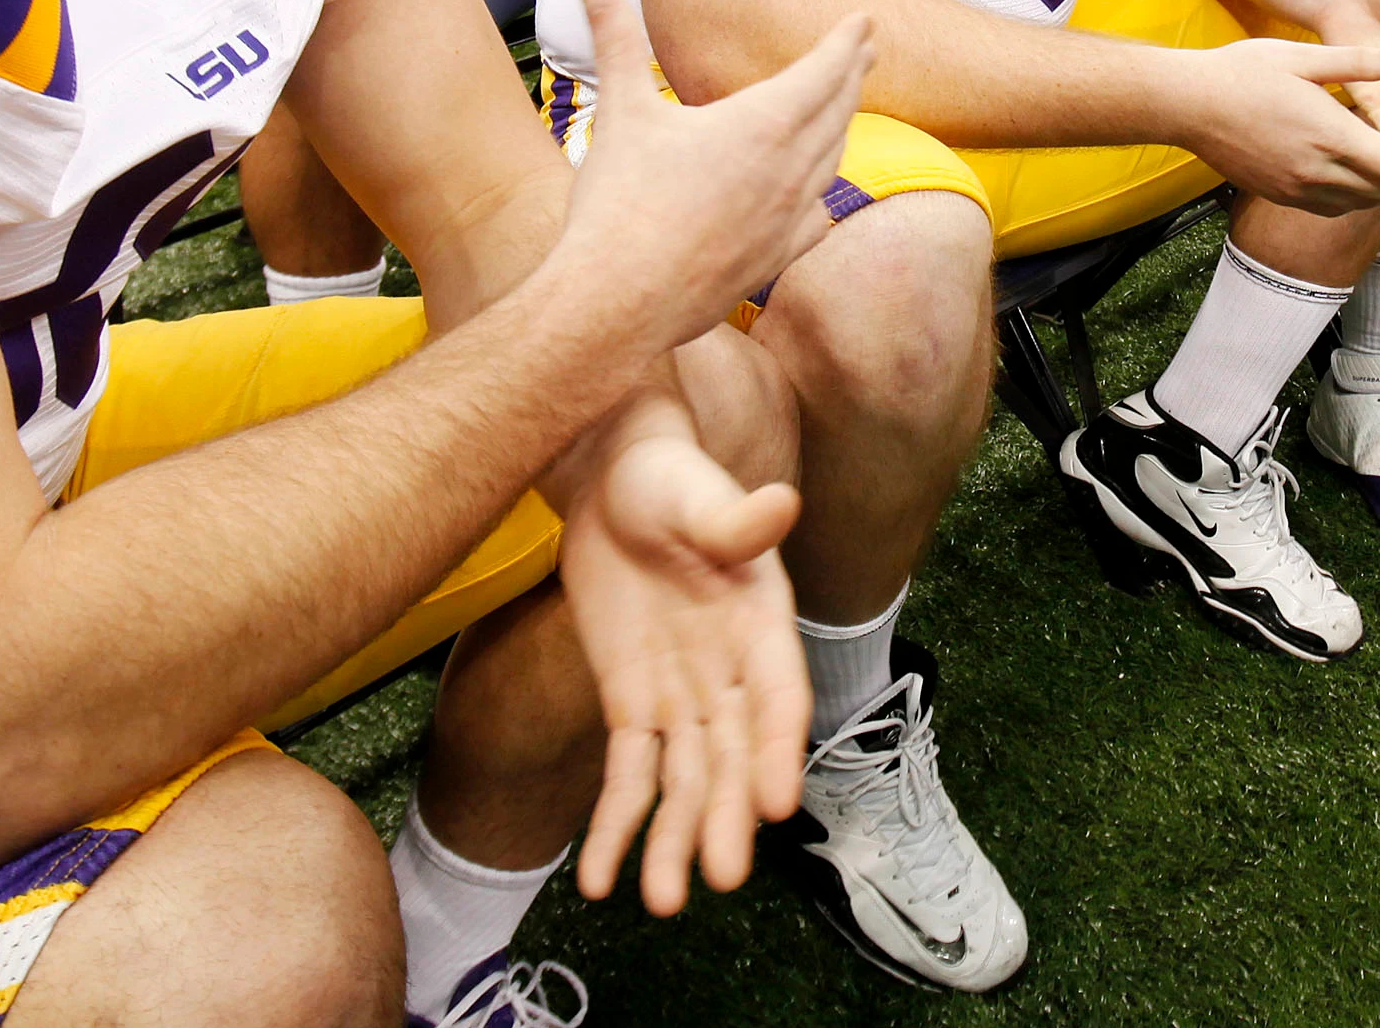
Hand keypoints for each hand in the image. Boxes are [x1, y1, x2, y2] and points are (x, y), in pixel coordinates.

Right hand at [553, 0, 870, 347]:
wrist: (622, 300)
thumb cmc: (620, 202)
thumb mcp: (621, 110)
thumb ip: (616, 42)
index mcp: (760, 125)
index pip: (822, 72)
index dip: (845, 43)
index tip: (864, 22)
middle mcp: (789, 170)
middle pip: (837, 112)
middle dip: (852, 76)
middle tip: (866, 51)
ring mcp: (788, 219)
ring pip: (832, 162)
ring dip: (843, 128)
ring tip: (845, 110)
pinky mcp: (776, 259)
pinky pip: (817, 218)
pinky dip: (826, 195)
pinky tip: (825, 199)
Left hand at [568, 427, 806, 915]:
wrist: (607, 479)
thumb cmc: (665, 476)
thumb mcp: (693, 490)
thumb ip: (732, 516)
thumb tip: (779, 505)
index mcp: (762, 624)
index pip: (779, 697)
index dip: (779, 749)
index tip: (776, 805)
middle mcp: (732, 673)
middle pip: (733, 756)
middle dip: (725, 816)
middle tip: (719, 876)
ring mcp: (682, 696)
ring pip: (683, 781)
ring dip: (674, 840)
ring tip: (661, 901)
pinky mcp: (631, 705)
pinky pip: (628, 774)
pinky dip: (616, 825)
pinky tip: (599, 879)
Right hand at [1180, 37, 1379, 213]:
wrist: (1187, 105)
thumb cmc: (1241, 73)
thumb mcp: (1303, 56)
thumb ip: (1357, 62)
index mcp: (1331, 135)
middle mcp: (1318, 171)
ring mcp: (1296, 187)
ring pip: (1358, 203)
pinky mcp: (1279, 193)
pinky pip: (1330, 206)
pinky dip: (1355, 197)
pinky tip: (1358, 180)